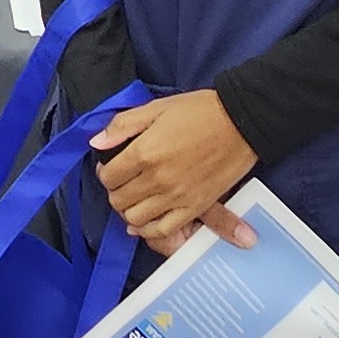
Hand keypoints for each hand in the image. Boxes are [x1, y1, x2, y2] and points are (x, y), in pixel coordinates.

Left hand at [90, 87, 260, 256]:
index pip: (107, 177)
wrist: (242, 121)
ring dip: (129, 210)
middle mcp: (157, 179)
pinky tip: (147, 219)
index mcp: (144, 152)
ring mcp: (176, 196)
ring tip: (136, 198)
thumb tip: (96, 142)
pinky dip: (149, 229)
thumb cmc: (200, 111)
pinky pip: (163, 229)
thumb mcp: (156, 108)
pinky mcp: (195, 207)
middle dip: (115, 191)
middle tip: (123, 182)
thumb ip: (122, 126)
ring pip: (135, 218)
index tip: (110, 167)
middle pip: (118, 200)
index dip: (104, 172)